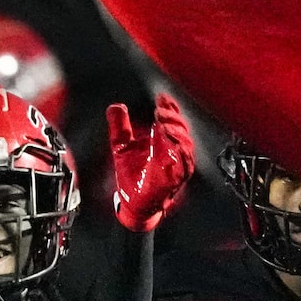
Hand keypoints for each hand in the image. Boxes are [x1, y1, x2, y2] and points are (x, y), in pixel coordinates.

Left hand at [106, 93, 195, 231]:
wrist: (134, 203)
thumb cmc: (133, 175)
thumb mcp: (121, 147)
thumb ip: (119, 127)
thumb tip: (115, 107)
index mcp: (164, 140)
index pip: (171, 119)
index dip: (169, 107)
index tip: (161, 98)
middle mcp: (174, 151)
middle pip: (181, 128)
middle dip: (172, 117)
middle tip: (159, 110)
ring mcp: (178, 165)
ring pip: (185, 144)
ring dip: (176, 132)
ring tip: (163, 123)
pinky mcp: (177, 179)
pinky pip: (185, 164)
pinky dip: (182, 153)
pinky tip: (175, 144)